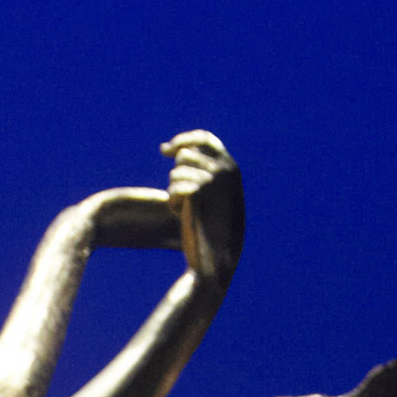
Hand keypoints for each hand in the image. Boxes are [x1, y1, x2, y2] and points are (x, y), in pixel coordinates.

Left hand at [163, 130, 243, 288]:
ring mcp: (213, 178)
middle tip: (185, 200)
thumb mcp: (214, 194)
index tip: (164, 150)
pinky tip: (183, 216)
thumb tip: (171, 149)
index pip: (204, 139)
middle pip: (184, 155)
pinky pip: (173, 188)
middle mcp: (225, 168)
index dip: (182, 141)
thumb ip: (202, 170)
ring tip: (187, 211)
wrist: (217, 257)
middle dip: (177, 176)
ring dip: (175, 192)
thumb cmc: (213, 229)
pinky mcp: (198, 191)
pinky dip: (173, 204)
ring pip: (176, 173)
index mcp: (232, 167)